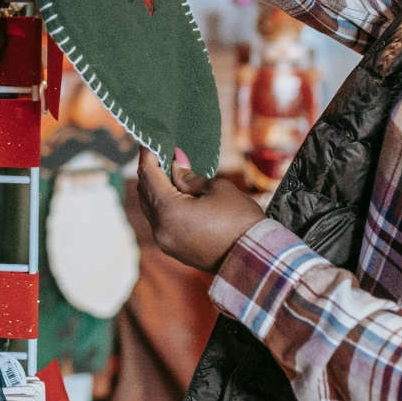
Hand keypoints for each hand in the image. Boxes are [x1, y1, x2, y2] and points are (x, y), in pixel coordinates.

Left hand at [136, 149, 267, 274]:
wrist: (256, 260)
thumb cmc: (240, 220)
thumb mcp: (217, 189)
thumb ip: (189, 176)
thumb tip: (175, 163)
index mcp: (168, 211)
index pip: (149, 175)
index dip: (148, 155)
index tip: (150, 140)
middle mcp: (160, 229)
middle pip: (145, 193)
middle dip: (150, 171)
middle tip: (158, 152)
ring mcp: (166, 243)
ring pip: (151, 209)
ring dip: (155, 189)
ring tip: (165, 170)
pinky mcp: (175, 250)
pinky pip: (160, 222)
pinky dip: (162, 206)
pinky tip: (172, 194)